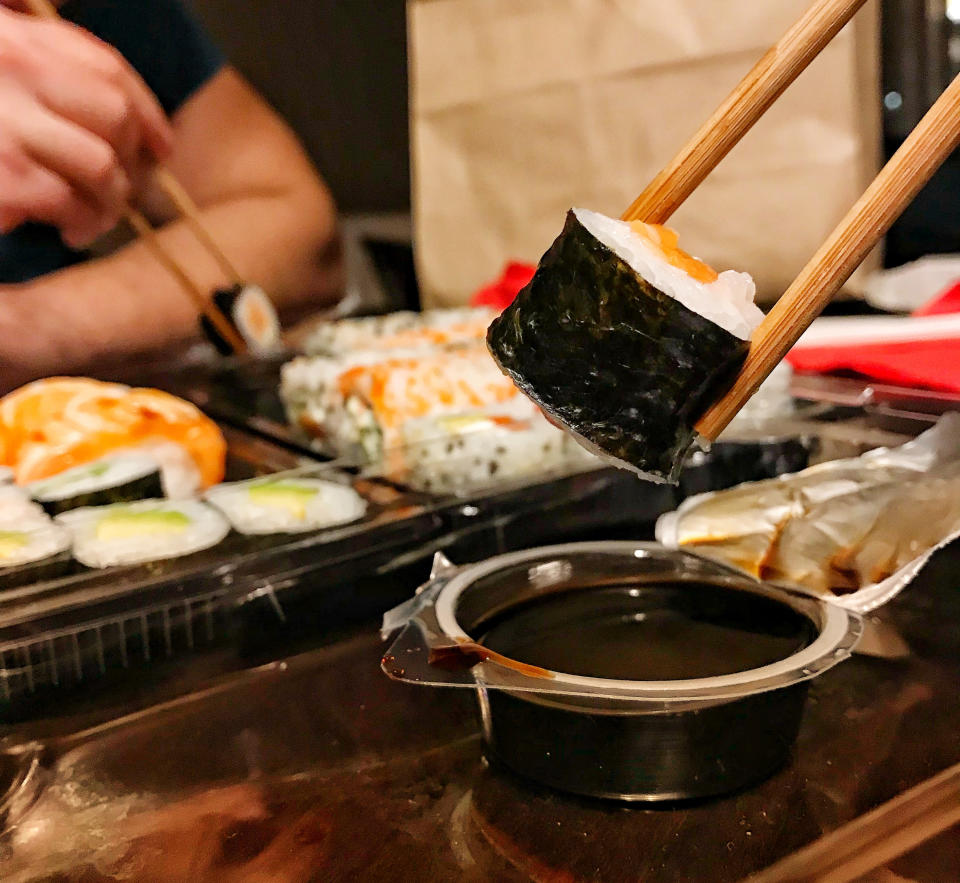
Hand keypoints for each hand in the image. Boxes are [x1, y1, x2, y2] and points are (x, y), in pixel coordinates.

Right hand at [0, 7, 172, 246]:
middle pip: (114, 115)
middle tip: (123, 190)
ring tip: (91, 219)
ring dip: (110, 201)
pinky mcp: (3, 179)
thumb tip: (104, 84)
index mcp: (9, 38)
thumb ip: (37, 65)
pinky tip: (66, 230)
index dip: (147, 111)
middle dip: (131, 161)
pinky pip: (70, 201)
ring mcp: (3, 123)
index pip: (104, 65)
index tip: (161, 146)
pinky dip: (80, 223)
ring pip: (102, 166)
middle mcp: (9, 69)